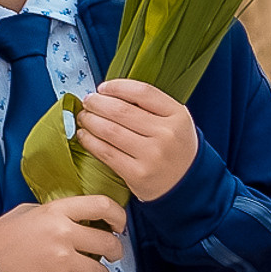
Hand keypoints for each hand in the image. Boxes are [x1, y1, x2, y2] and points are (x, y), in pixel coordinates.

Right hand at [0, 195, 126, 271]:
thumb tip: (83, 218)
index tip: (119, 225)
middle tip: (110, 254)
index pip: (101, 205)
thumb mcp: (28, 211)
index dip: (118, 216)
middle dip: (115, 251)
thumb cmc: (4, 237)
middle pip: (108, 243)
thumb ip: (57, 212)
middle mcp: (63, 234)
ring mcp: (62, 261)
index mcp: (57, 211)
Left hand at [74, 80, 199, 202]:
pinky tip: (84, 135)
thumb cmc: (174, 148)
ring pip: (110, 131)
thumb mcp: (174, 121)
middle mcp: (166, 134)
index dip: (117, 87)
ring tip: (83, 117)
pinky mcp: (137, 175)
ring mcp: (152, 156)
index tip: (103, 88)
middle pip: (121, 111)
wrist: (187, 185)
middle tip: (87, 101)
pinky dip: (90, 141)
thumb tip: (108, 93)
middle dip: (97, 103)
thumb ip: (149, 105)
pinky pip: (106, 152)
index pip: (142, 92)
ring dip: (90, 121)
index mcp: (177, 115)